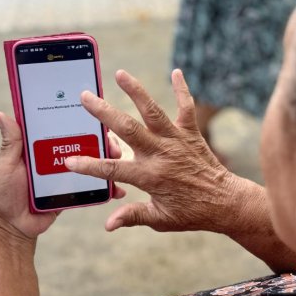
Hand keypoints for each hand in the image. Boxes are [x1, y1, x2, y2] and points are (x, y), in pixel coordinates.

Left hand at [0, 112, 125, 240]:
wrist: (10, 227)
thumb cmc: (1, 193)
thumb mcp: (4, 165)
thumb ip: (10, 142)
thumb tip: (0, 115)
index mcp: (40, 145)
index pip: (63, 126)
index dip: (80, 119)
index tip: (95, 114)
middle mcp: (56, 155)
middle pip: (83, 142)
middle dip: (101, 140)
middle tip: (111, 143)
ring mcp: (67, 173)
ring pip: (92, 162)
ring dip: (108, 160)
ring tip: (118, 160)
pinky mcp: (73, 191)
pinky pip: (93, 186)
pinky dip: (106, 187)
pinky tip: (117, 189)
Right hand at [65, 69, 239, 233]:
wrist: (225, 202)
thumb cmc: (191, 212)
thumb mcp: (159, 219)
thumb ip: (132, 216)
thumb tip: (108, 224)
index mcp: (149, 176)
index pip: (113, 170)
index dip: (89, 166)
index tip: (69, 161)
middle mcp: (160, 154)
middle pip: (127, 129)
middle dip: (104, 112)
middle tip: (85, 97)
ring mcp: (176, 141)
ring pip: (152, 112)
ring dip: (136, 91)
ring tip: (120, 73)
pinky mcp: (191, 133)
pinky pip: (187, 107)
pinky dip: (183, 90)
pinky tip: (177, 71)